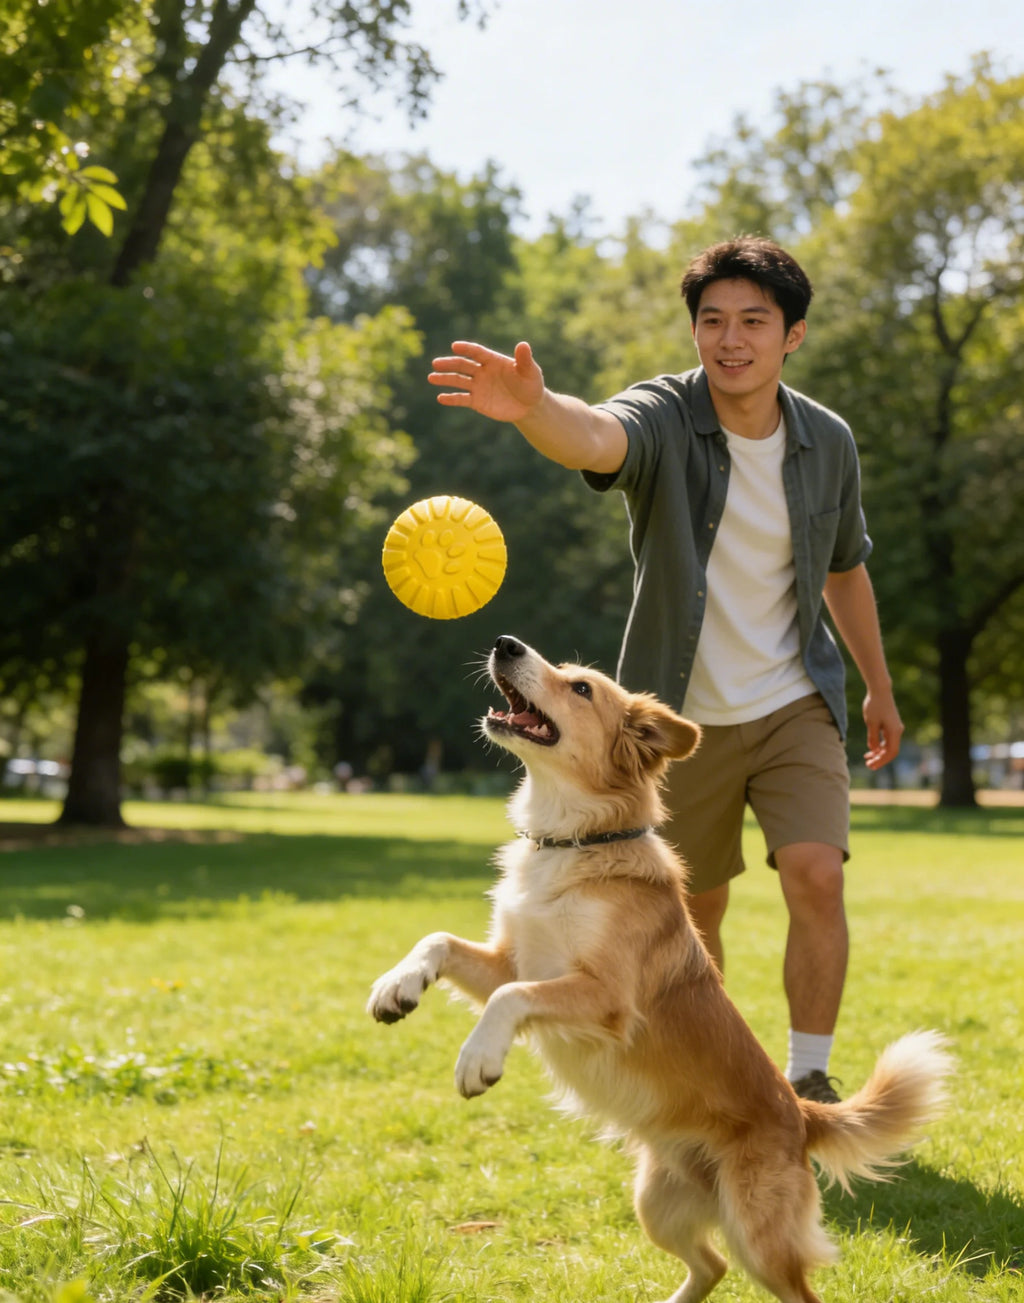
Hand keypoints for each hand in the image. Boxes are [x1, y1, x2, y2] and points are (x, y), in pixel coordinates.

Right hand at [428, 340, 543, 423]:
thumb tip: (523, 344)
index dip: (467, 349)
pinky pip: (462, 399)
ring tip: (431, 378)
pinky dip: (451, 398)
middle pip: (463, 365)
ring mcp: (478, 386)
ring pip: (459, 381)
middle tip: (436, 363)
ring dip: (445, 379)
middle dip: (449, 364)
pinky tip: (440, 398)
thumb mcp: (531, 372)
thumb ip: (525, 360)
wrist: (529, 406)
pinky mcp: (477, 401)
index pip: (477, 352)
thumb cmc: (531, 385)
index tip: (455, 346)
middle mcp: (482, 371)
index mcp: (493, 360)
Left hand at [863, 689, 903, 769]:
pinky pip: (887, 740)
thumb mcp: (871, 723)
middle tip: (868, 765)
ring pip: (889, 746)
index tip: (871, 765)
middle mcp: (897, 731)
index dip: (882, 761)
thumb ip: (872, 737)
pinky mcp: (891, 725)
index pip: (891, 752)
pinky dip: (879, 746)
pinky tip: (870, 749)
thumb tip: (873, 750)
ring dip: (879, 753)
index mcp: (894, 732)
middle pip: (891, 751)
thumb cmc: (874, 706)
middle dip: (880, 759)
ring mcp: (895, 728)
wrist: (880, 691)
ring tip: (867, 758)